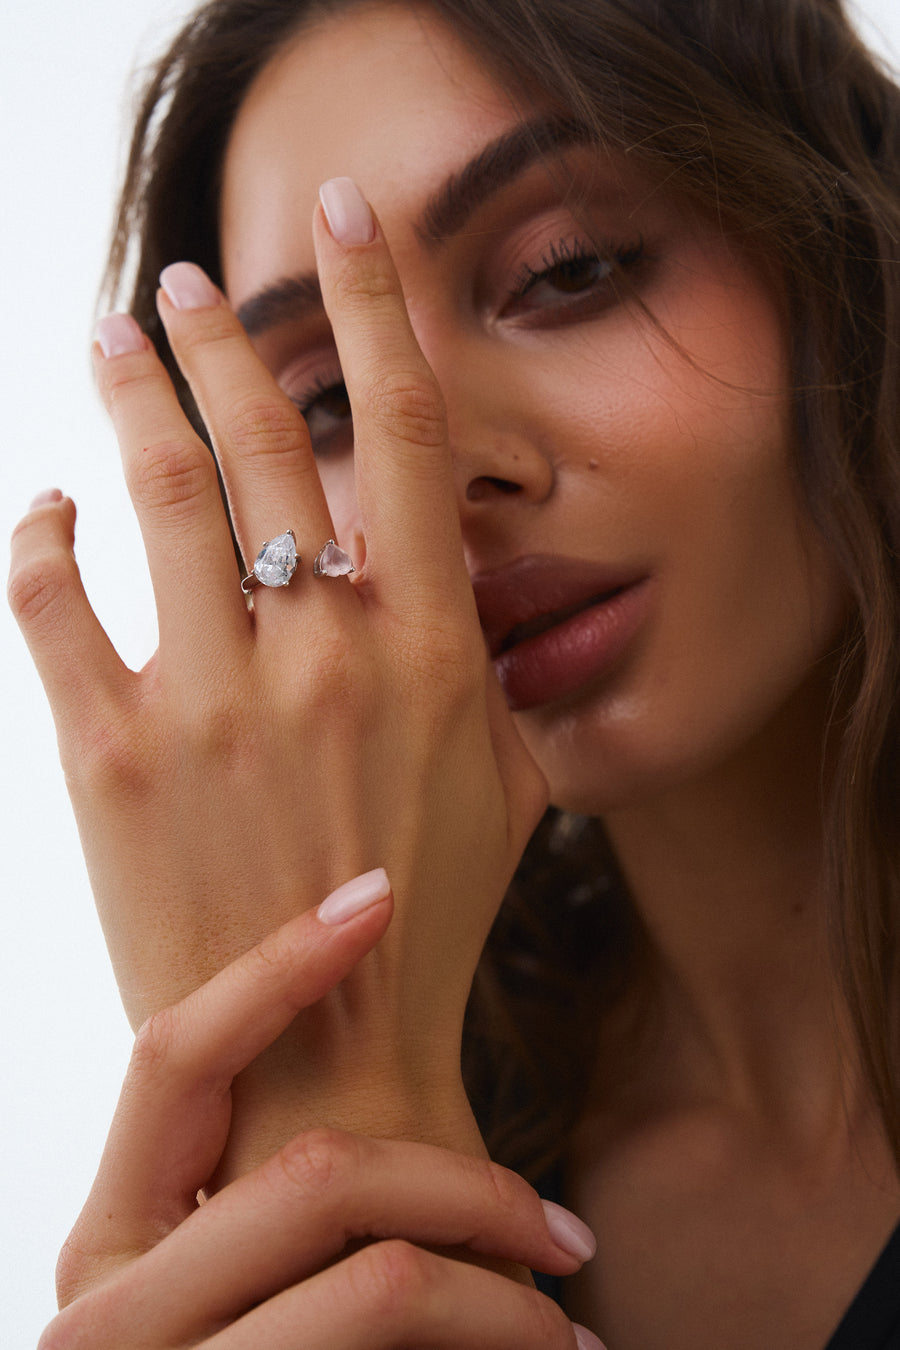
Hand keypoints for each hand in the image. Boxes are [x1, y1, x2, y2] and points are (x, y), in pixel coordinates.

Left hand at [9, 182, 546, 1153]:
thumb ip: (497, 667)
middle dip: (223, 336)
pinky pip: (52, 606)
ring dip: (129, 393)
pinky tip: (48, 507)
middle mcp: (326, 653)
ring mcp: (212, 701)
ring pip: (154, 491)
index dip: (374, 302)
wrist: (329, 1052)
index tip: (343, 218)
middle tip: (185, 282)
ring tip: (107, 336)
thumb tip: (469, 582)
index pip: (403, 427)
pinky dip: (41, 538)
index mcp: (434, 648)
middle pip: (264, 437)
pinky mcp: (114, 758)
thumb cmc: (431, 913)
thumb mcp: (513, 780)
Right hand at [43, 885, 601, 1349]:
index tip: (378, 893)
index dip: (277, 964)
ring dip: (507, 1303)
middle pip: (318, 1171)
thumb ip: (270, 1215)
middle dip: (472, 1184)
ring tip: (570, 1334)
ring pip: (380, 1282)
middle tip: (567, 1231)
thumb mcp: (220, 1298)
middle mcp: (103, 1315)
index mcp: (104, 1240)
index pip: (175, 1057)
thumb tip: (412, 1127)